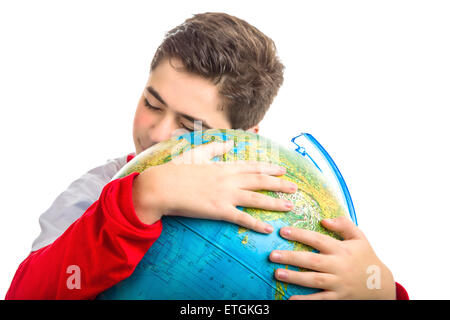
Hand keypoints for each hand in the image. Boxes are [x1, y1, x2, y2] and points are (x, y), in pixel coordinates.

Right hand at [133, 141, 297, 232]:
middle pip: (260, 180)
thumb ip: (215, 147)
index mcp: (224, 166)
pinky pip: (242, 218)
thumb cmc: (177, 169)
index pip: (253, 166)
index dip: (270, 168)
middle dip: (279, 184)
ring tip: (290, 205)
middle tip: (295, 187)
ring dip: (275, 202)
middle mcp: (229, 179)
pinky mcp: (218, 210)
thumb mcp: (197, 153)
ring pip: (256, 198)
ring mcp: (225, 194)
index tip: (283, 169)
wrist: (161, 186)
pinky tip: (269, 228)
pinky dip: (256, 223)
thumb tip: (229, 142)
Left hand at [269, 216, 396, 298]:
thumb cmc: (365, 257)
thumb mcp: (359, 237)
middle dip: (291, 258)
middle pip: (312, 261)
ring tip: (277, 273)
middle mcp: (339, 266)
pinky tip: (290, 299)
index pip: (318, 240)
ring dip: (295, 277)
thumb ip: (343, 225)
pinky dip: (306, 301)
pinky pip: (320, 300)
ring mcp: (338, 283)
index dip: (300, 235)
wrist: (381, 284)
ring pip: (314, 280)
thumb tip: (324, 220)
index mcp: (341, 249)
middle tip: (272, 255)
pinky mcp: (338, 297)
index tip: (283, 231)